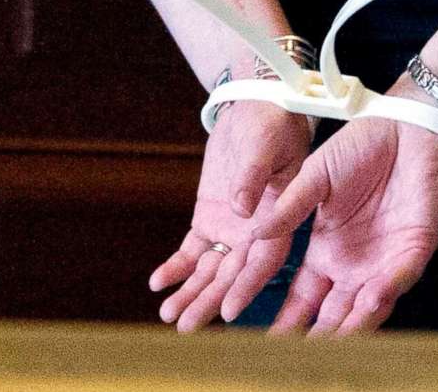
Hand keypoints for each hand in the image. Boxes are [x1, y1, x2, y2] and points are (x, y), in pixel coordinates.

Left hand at [148, 104, 312, 330]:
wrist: (254, 110)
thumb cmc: (270, 125)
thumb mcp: (264, 146)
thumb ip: (254, 177)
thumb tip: (241, 208)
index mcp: (279, 220)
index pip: (263, 263)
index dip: (246, 288)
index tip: (229, 313)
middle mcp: (256, 232)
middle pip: (232, 275)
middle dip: (209, 302)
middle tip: (186, 328)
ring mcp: (231, 229)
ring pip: (210, 270)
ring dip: (190, 293)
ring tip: (168, 315)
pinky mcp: (209, 219)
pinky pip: (192, 250)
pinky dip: (176, 266)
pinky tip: (158, 283)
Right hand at [243, 115, 437, 335]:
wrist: (403, 129)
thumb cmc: (357, 149)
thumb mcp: (313, 178)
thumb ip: (289, 208)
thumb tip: (255, 233)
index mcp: (326, 251)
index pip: (305, 297)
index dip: (289, 319)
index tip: (268, 341)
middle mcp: (354, 264)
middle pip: (335, 312)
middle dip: (320, 336)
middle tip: (301, 356)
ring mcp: (385, 260)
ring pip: (367, 306)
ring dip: (354, 325)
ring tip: (334, 342)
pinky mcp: (414, 250)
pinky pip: (399, 278)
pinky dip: (385, 291)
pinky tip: (370, 298)